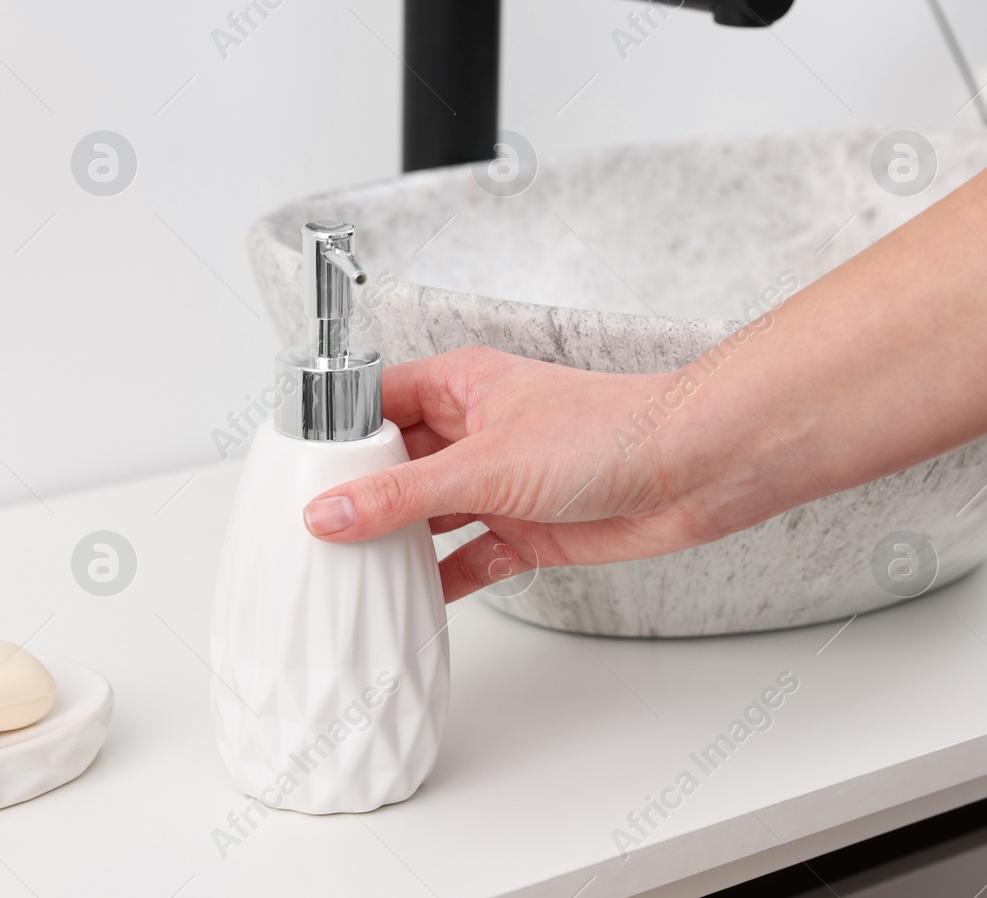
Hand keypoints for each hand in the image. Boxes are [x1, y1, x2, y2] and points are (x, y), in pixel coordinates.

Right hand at [300, 346, 740, 602]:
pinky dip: (443, 579)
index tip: (291, 471)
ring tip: (346, 573)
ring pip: (429, 515)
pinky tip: (412, 602)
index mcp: (458, 385)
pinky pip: (469, 556)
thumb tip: (328, 512)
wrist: (696, 471)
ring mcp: (499, 481)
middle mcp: (474, 430)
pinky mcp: (526, 527)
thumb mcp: (484, 465)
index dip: (333, 435)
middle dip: (358, 498)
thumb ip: (401, 495)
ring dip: (398, 543)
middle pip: (395, 465)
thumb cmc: (609, 431)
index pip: (374, 403)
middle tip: (307, 534)